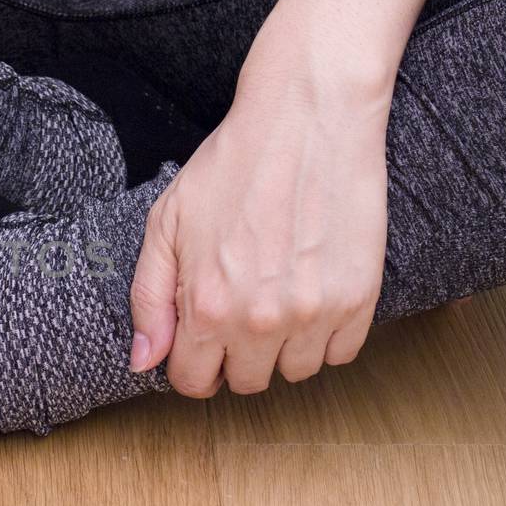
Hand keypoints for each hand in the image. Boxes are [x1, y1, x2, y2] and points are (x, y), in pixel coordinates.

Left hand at [128, 17, 391, 394]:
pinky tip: (311, 293)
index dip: (193, 365)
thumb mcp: (165, 224)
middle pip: (248, 384)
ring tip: (277, 299)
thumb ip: (149, 299)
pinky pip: (342, 352)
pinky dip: (327, 334)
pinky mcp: (359, 299)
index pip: (194, 383)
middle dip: (237, 357)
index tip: (202, 343)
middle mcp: (260, 322)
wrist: (306, 121)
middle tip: (240, 313)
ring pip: (297, 373)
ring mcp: (314, 313)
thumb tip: (145, 362)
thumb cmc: (231, 165)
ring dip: (284, 349)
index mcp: (206, 307)